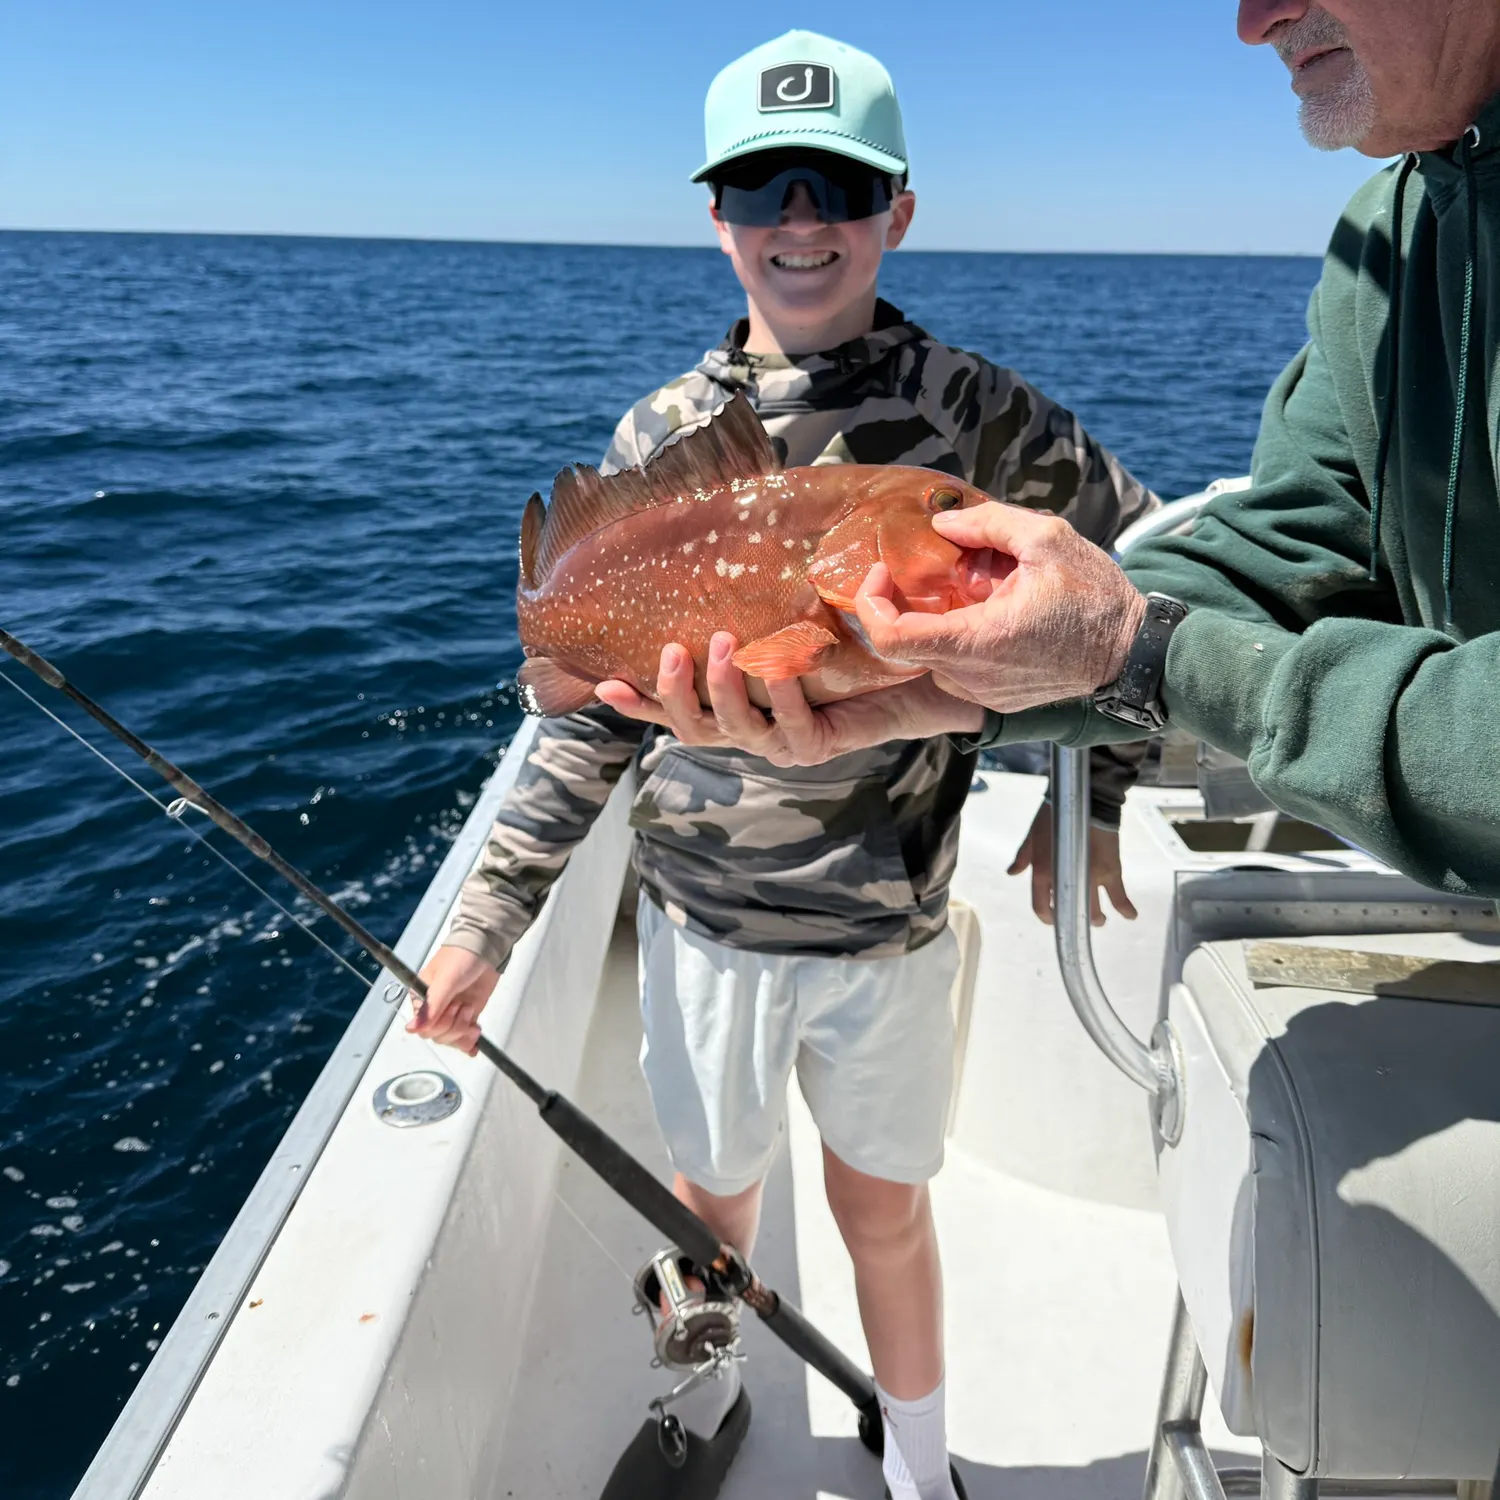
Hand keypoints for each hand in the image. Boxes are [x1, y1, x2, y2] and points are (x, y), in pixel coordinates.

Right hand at [408, 945, 500, 1054]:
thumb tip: (411, 1029)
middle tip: (465, 1006)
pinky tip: (474, 1046)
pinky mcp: (467, 1015)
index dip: (440, 1024)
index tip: (454, 1006)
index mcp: (420, 999)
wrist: (486, 947)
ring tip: (471, 1011)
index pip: (424, 1028)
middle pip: (438, 1036)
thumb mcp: (445, 981)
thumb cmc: (461, 959)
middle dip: (454, 1026)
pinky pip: (464, 1037)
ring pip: (451, 1038)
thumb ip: (431, 1007)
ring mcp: (451, 1013)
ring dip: (463, 1032)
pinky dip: (469, 1043)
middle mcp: (433, 1009)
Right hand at [595, 634, 983, 766]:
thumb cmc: (846, 642)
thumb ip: (751, 603)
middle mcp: (751, 732)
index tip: (603, 682)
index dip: (638, 703)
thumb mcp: (788, 618)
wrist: (913, 674)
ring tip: (721, 645)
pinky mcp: (819, 747)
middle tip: (671, 650)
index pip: (673, 711)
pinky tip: (779, 668)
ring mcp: (782, 745)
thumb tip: (707, 548)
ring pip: (736, 730)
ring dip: (723, 689)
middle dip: (676, 692)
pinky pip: (792, 728)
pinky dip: (782, 696)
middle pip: (694, 728)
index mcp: (734, 707)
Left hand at [854, 502, 1147, 713]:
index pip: (892, 638)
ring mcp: (984, 694)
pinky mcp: (996, 701)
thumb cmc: (1096, 597)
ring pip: (933, 656)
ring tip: (976, 591)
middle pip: (908, 644)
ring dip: (940, 621)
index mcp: (978, 641)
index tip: (880, 574)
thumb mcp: (1048, 539)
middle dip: (909, 603)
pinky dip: (961, 639)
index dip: (871, 605)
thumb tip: (944, 523)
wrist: (1133, 653)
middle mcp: (973, 677)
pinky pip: (958, 669)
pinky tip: (991, 613)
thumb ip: (988, 523)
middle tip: (934, 571)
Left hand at [1008, 803, 1138, 927]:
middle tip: (1078, 918)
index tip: (1053, 919)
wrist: (1088, 800)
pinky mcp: (1111, 871)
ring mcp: (1091, 878)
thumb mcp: (1033, 834)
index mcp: (1043, 871)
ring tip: (1099, 919)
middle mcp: (1066, 880)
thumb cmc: (1055, 815)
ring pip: (1094, 911)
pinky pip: (1119, 896)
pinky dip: (1126, 909)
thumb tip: (1012, 873)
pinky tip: (1130, 916)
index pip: (1041, 906)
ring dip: (1096, 918)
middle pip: (1070, 912)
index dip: (1046, 917)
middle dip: (1074, 919)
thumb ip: (1023, 856)